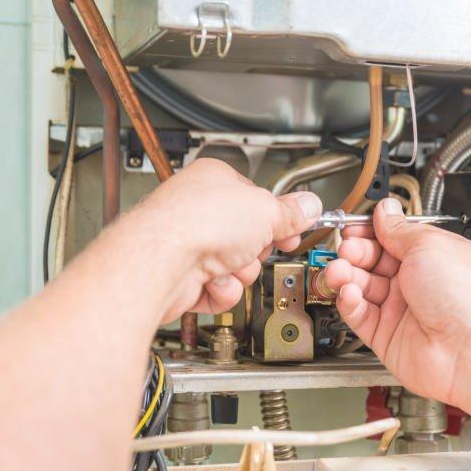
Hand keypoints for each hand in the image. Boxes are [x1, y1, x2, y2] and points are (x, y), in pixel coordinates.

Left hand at [130, 158, 321, 321]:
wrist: (161, 262)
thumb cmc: (197, 223)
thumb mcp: (265, 211)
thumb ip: (291, 212)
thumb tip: (309, 205)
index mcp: (216, 180)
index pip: (258, 199)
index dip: (279, 217)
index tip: (293, 228)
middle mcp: (199, 210)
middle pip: (250, 237)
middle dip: (257, 250)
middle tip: (254, 247)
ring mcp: (190, 244)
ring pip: (238, 267)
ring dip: (241, 272)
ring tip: (228, 265)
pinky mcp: (185, 277)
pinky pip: (221, 289)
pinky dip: (223, 290)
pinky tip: (213, 281)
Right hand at [325, 197, 470, 405]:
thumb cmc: (467, 299)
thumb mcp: (429, 246)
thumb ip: (399, 230)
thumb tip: (385, 211)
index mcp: (432, 257)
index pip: (391, 239)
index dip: (370, 232)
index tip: (354, 228)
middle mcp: (417, 283)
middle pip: (372, 262)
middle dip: (355, 253)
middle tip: (347, 249)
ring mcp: (402, 311)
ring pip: (362, 288)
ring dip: (347, 276)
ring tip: (340, 271)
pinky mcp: (387, 337)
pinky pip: (360, 315)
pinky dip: (350, 302)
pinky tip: (350, 293)